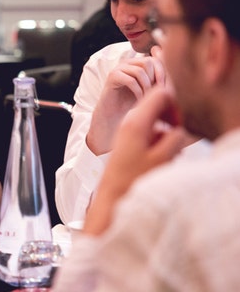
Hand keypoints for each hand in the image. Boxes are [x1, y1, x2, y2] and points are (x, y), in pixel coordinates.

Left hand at [84, 86, 186, 234]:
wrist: (110, 198)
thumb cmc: (132, 180)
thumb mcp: (162, 157)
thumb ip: (176, 137)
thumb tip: (180, 128)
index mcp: (136, 121)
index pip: (160, 93)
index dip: (175, 104)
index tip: (178, 124)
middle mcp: (129, 123)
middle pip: (159, 107)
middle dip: (173, 122)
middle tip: (175, 142)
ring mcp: (128, 133)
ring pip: (156, 124)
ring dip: (166, 136)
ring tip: (167, 156)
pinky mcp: (128, 144)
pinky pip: (149, 135)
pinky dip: (158, 144)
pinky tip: (160, 161)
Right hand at [87, 53, 166, 153]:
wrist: (112, 113)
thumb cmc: (132, 102)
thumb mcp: (150, 89)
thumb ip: (159, 79)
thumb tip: (176, 70)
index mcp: (138, 63)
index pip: (156, 59)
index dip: (162, 73)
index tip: (164, 89)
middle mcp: (128, 62)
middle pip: (149, 62)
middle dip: (154, 79)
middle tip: (154, 94)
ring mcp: (119, 68)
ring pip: (140, 71)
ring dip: (146, 87)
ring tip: (146, 98)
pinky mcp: (112, 76)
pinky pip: (131, 80)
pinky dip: (138, 91)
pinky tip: (139, 100)